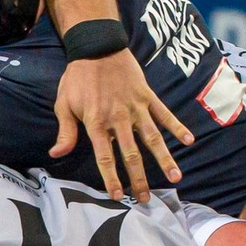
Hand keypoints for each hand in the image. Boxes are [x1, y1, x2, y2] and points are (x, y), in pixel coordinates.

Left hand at [51, 50, 193, 200]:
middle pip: (131, 154)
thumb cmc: (78, 78)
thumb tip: (56, 154)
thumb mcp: (64, 104)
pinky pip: (165, 114)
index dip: (111, 178)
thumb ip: (66, 131)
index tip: (117, 196)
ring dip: (165, 158)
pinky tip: (189, 140)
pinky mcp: (148, 96)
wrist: (97, 47)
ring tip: (176, 177)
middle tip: (145, 199)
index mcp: (97, 122)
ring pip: (153, 138)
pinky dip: (177, 127)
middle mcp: (119, 118)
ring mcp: (136, 107)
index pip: (105, 157)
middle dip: (139, 178)